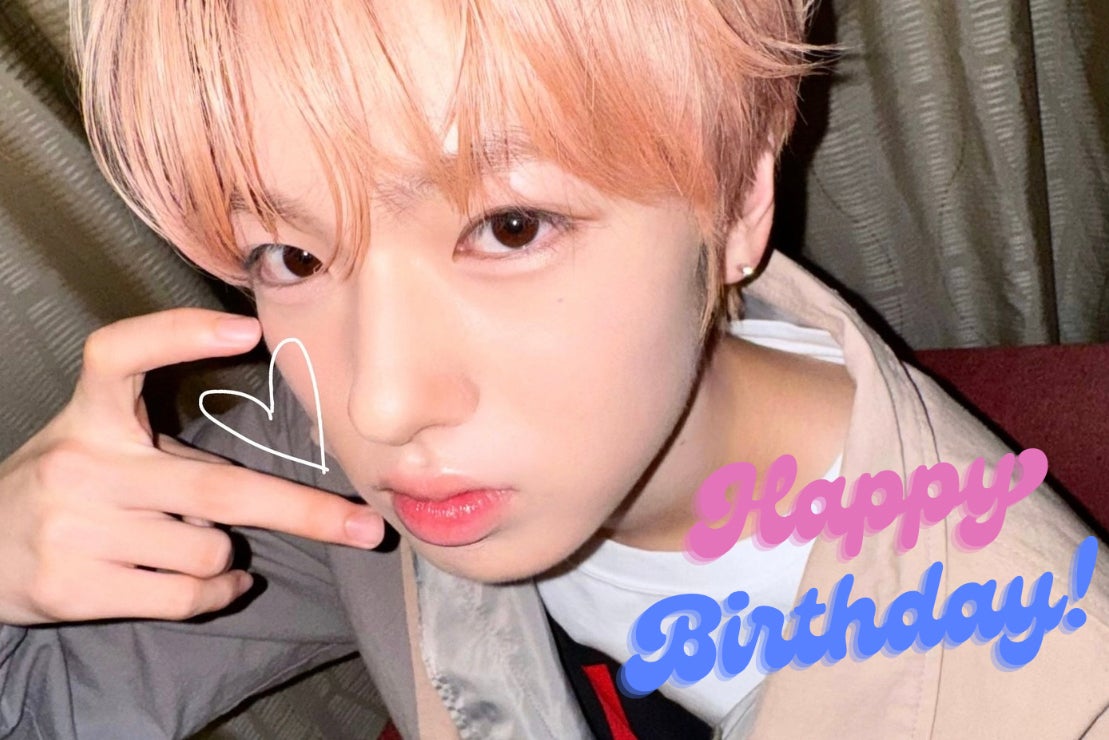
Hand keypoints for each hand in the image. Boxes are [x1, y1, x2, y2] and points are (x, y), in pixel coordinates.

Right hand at [0, 308, 382, 624]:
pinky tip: (214, 584)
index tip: (247, 331)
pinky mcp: (74, 587)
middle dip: (308, 514)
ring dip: (227, 558)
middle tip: (368, 531)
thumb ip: (172, 448)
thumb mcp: (101, 444)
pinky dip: (218, 594)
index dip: (178, 335)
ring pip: (210, 552)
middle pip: (220, 490)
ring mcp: (75, 529)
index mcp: (91, 416)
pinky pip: (187, 596)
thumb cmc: (70, 487)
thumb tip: (282, 489)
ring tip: (193, 547)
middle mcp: (82, 466)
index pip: (119, 356)